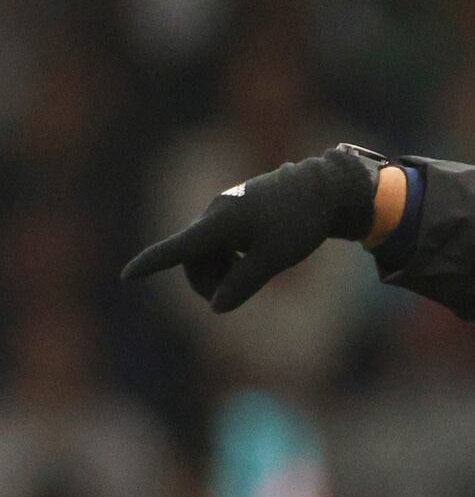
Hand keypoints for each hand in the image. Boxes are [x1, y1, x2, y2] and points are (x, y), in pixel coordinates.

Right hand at [121, 147, 377, 311]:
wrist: (325, 188)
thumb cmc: (300, 223)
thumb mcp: (274, 260)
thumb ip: (242, 285)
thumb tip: (217, 308)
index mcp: (220, 223)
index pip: (178, 248)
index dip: (151, 263)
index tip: (126, 275)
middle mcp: (215, 213)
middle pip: (193, 259)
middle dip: (206, 283)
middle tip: (234, 297)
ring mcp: (225, 210)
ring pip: (207, 251)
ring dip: (220, 271)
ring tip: (254, 274)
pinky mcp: (237, 210)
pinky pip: (220, 241)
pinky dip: (230, 257)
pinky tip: (254, 259)